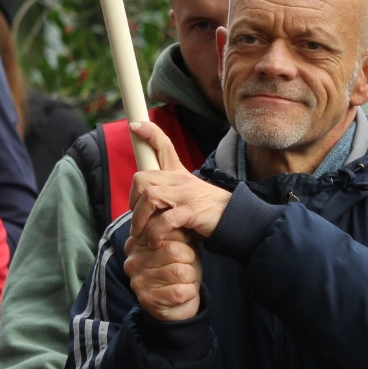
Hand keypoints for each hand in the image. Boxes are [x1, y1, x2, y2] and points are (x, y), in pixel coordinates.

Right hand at [125, 235, 202, 321]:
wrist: (177, 304)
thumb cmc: (178, 269)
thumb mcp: (177, 246)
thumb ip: (173, 232)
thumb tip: (174, 220)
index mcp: (137, 244)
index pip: (166, 232)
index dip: (183, 241)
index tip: (180, 251)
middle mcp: (133, 262)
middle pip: (175, 251)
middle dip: (189, 260)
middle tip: (184, 267)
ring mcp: (138, 281)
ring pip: (181, 271)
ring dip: (190, 277)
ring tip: (183, 281)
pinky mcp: (149, 300)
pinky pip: (182, 291)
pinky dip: (190, 292)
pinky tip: (182, 293)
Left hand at [127, 120, 230, 247]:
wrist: (235, 221)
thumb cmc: (206, 212)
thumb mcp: (187, 195)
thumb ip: (167, 194)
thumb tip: (143, 202)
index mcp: (178, 174)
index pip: (163, 146)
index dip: (149, 133)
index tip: (134, 126)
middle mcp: (180, 180)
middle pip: (143, 178)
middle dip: (132, 200)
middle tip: (137, 219)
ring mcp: (186, 195)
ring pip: (150, 197)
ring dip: (140, 220)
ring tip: (142, 235)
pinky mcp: (191, 212)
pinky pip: (164, 221)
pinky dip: (155, 233)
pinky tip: (156, 242)